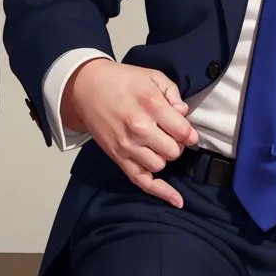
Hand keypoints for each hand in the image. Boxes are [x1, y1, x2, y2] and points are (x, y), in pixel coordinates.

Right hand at [61, 58, 197, 206]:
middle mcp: (140, 128)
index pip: (183, 132)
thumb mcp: (153, 76)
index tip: (186, 131)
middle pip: (174, 151)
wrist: (86, 88)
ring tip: (157, 144)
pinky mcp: (118, 157)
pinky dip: (160, 192)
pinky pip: (142, 181)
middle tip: (169, 134)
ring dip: (164, 157)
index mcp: (151, 105)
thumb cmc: (121, 80)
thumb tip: (184, 114)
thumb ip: (173, 94)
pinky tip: (176, 200)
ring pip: (160, 165)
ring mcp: (127, 146)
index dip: (189, 133)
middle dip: (176, 144)